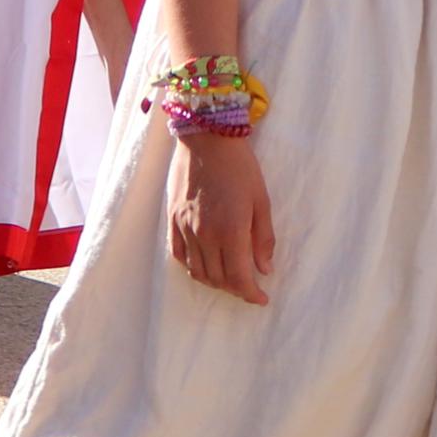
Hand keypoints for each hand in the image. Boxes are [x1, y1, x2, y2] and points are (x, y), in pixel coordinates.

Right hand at [167, 129, 274, 303]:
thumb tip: (265, 269)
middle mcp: (204, 234)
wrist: (206, 138)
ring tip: (229, 278)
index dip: (251, 293)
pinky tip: (203, 265)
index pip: (239, 277)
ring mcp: (185, 228)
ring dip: (215, 281)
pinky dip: (192, 268)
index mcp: (230, 231)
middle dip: (235, 288)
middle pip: (218, 279)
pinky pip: (179, 255)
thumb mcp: (261, 200)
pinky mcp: (172, 219)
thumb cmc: (240, 166)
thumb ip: (263, 238)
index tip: (261, 298)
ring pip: (197, 271)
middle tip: (248, 286)